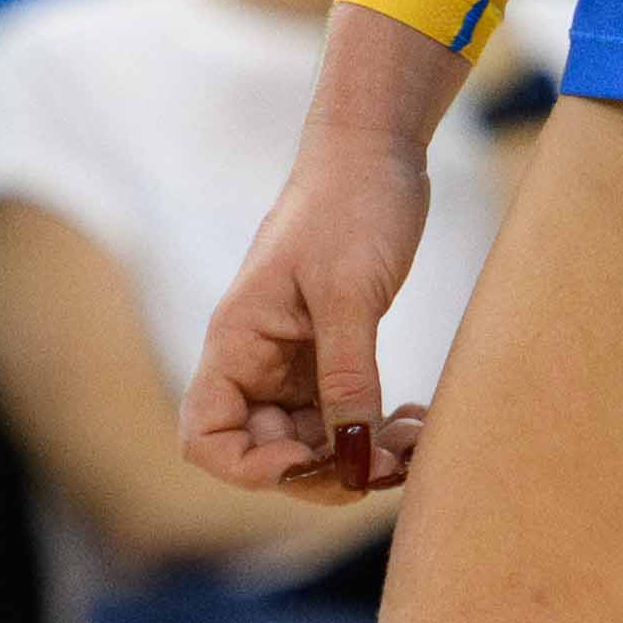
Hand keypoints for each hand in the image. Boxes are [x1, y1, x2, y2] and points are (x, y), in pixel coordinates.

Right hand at [181, 121, 436, 500]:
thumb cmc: (349, 206)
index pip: (206, 436)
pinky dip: (377, 429)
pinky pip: (345, 414)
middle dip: (326, 470)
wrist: (375, 152)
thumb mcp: (350, 295)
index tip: (314, 457)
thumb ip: (347, 376)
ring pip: (314, 441)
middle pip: (267, 452)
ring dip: (362, 454)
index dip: (251, 467)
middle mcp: (257, 361)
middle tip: (388, 462)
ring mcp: (294, 362)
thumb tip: (351, 454)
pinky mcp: (332, 354)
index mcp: (236, 343)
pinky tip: (416, 420)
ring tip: (415, 439)